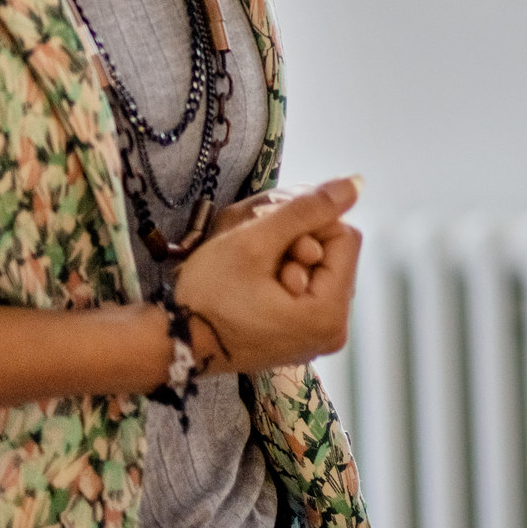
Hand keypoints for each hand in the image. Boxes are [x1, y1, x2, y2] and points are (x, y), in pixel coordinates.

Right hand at [171, 178, 362, 374]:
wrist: (170, 344)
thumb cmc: (208, 294)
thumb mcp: (255, 241)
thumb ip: (308, 208)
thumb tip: (356, 183)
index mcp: (330, 315)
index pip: (346, 237)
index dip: (310, 224)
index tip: (271, 236)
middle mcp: (334, 333)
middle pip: (335, 257)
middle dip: (299, 245)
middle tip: (259, 257)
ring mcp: (317, 340)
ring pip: (320, 272)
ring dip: (290, 261)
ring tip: (254, 275)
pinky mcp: (300, 341)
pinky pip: (307, 294)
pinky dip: (285, 281)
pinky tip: (256, 288)